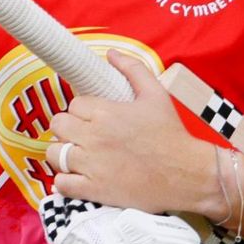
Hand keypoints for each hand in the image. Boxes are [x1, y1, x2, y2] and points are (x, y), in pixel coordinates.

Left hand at [47, 53, 222, 219]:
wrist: (188, 174)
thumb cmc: (172, 135)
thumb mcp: (156, 95)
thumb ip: (133, 70)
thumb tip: (112, 54)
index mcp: (105, 112)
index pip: (74, 105)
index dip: (82, 111)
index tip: (93, 119)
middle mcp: (94, 136)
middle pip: (58, 125)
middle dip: (67, 129)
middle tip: (82, 136)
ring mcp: (92, 164)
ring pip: (54, 153)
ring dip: (62, 153)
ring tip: (78, 156)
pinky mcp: (94, 189)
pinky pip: (62, 183)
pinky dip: (64, 181)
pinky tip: (78, 177)